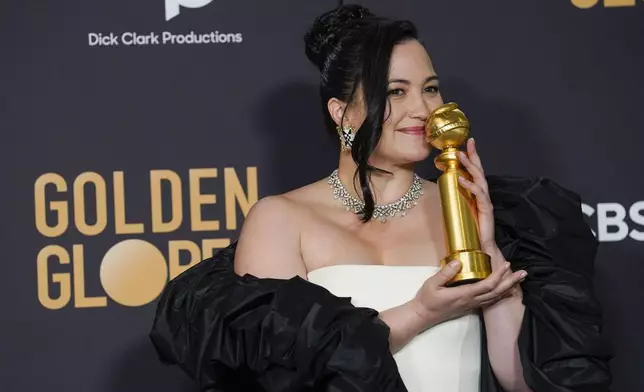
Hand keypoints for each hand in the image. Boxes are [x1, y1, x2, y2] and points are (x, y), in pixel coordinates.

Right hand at [412, 259, 526, 324]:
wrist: (422, 316)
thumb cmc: (426, 299)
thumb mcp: (432, 284)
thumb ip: (445, 273)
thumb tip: (458, 262)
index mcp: (464, 294)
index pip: (487, 285)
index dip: (498, 275)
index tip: (506, 264)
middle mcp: (471, 301)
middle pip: (496, 292)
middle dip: (510, 282)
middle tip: (523, 273)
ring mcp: (471, 305)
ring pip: (495, 298)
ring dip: (508, 288)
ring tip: (519, 280)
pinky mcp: (469, 307)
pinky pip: (489, 301)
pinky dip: (500, 295)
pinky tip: (505, 292)